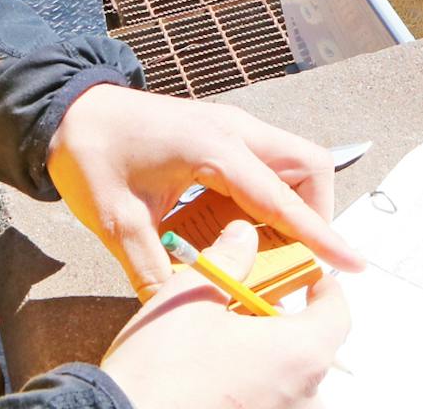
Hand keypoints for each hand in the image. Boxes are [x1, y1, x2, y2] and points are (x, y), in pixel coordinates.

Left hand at [46, 84, 365, 299]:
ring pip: (293, 164)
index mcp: (214, 149)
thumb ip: (154, 269)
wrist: (71, 112)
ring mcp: (232, 128)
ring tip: (266, 250)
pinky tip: (238, 228)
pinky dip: (269, 198)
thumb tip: (181, 310)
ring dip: (293, 206)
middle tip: (293, 260)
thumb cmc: (93, 154)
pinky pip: (267, 165)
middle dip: (314, 215)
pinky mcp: (224, 134)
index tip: (351, 262)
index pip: (282, 198)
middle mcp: (234, 131)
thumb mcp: (117, 221)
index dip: (319, 234)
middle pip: (308, 168)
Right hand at [101, 221, 350, 408]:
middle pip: (310, 345)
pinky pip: (267, 398)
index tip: (305, 276)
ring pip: (286, 376)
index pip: (337, 312)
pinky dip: (251, 381)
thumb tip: (243, 236)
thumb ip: (228, 259)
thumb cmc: (161, 371)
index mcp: (300, 353)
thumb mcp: (193, 297)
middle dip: (282, 320)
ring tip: (223, 335)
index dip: (322, 287)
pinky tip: (214, 370)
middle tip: (248, 301)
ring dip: (264, 353)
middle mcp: (302, 394)